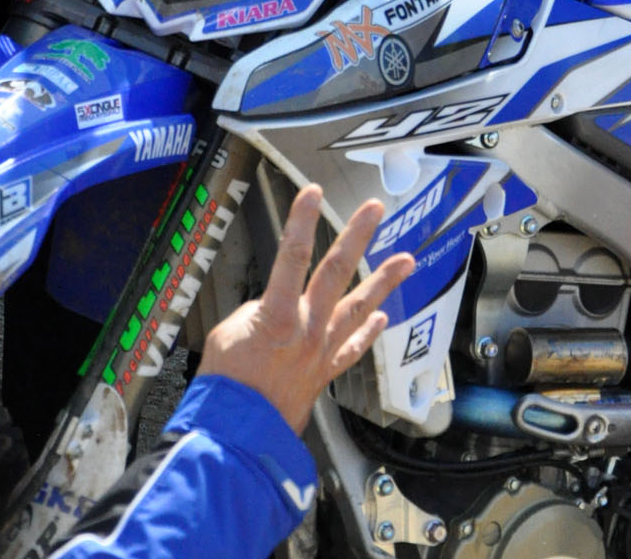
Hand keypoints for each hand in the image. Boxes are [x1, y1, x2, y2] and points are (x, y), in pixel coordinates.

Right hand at [199, 187, 414, 435]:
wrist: (237, 439)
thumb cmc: (224, 388)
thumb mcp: (226, 335)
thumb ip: (254, 313)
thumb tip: (271, 310)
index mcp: (277, 315)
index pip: (291, 257)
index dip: (301, 221)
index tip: (312, 191)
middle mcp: (307, 328)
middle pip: (335, 273)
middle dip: (355, 236)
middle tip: (374, 210)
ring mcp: (320, 351)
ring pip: (357, 307)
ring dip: (383, 281)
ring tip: (406, 259)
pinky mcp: (323, 374)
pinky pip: (352, 348)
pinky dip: (368, 332)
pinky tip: (382, 318)